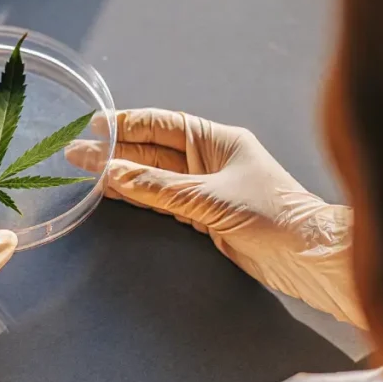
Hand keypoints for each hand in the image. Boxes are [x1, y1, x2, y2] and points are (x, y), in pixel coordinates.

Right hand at [66, 109, 363, 326]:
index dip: (126, 124)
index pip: (162, 125)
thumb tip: (114, 174)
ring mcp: (205, 186)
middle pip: (152, 151)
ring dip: (121, 174)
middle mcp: (208, 158)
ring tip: (83, 170)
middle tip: (74, 153)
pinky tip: (112, 191)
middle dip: (114, 152)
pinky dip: (137, 196)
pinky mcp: (203, 213)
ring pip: (154, 176)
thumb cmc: (272, 217)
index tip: (94, 125)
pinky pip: (162, 199)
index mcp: (216, 140)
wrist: (307, 257)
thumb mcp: (210, 199)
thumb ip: (159, 187)